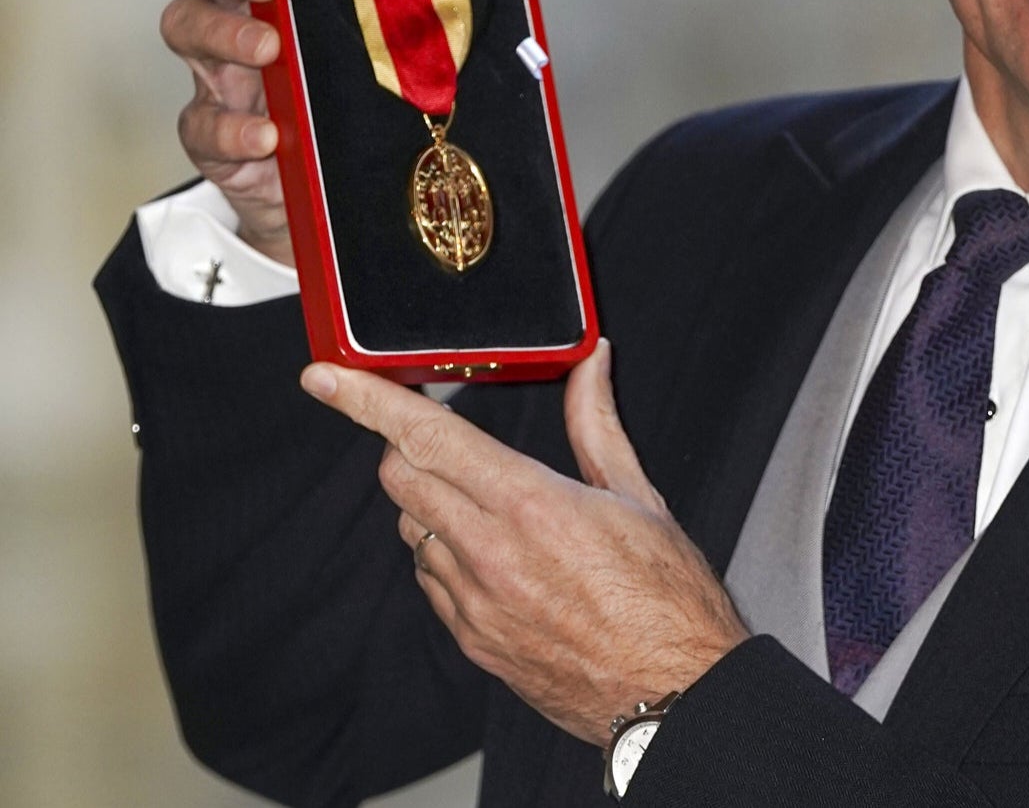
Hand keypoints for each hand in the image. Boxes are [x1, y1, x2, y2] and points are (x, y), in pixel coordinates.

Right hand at [162, 0, 553, 266]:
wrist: (353, 188)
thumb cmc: (378, 84)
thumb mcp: (426, 34)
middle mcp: (242, 13)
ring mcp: (222, 72)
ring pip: (186, 32)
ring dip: (222, 36)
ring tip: (269, 51)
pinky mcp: (220, 135)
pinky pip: (203, 124)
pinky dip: (232, 128)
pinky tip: (266, 135)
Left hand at [301, 340, 748, 743]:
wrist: (671, 691)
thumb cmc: (667, 598)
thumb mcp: (638, 495)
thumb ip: (597, 424)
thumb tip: (592, 366)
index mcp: (531, 506)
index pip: (427, 437)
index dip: (367, 401)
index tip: (328, 379)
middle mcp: (490, 554)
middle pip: (399, 478)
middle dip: (401, 443)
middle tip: (430, 429)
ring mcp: (474, 603)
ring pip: (412, 530)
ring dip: (430, 501)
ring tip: (484, 498)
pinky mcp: (473, 640)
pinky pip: (432, 581)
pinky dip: (445, 553)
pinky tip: (489, 550)